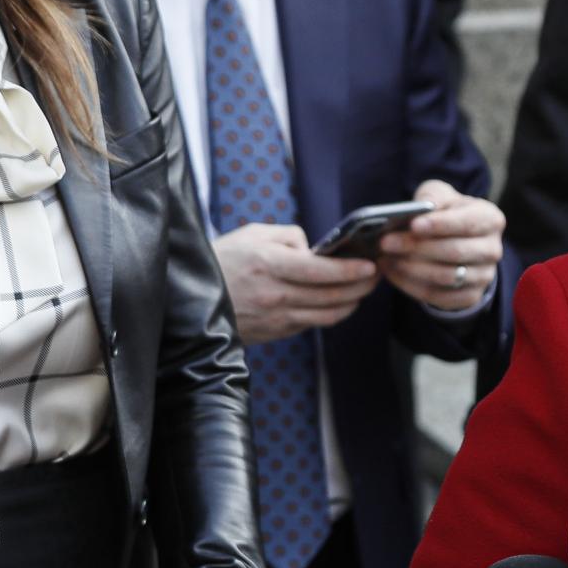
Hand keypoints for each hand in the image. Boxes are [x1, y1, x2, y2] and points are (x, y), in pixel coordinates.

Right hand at [212, 224, 377, 342]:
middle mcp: (274, 295)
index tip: (369, 265)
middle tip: (376, 276)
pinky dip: (331, 315)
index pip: (321, 271)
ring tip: (363, 290)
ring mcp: (275, 318)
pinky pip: (311, 324)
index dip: (350, 270)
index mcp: (269, 265)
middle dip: (360, 286)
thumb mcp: (253, 235)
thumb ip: (289, 237)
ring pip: (326, 315)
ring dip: (351, 303)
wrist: (191, 297)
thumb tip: (316, 250)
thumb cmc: (224, 260)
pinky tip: (339, 303)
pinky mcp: (274, 333)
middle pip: (330, 295)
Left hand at [375, 180, 503, 310]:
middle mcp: (492, 250)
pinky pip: (438, 296)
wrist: (455, 239)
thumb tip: (422, 208)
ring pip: (446, 277)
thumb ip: (432, 196)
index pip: (467, 223)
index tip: (413, 225)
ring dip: (411, 268)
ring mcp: (484, 276)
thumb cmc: (446, 211)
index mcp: (491, 219)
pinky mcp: (469, 296)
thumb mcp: (440, 195)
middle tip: (386, 242)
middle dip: (417, 247)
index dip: (440, 225)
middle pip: (454, 252)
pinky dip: (411, 285)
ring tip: (386, 258)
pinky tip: (392, 272)